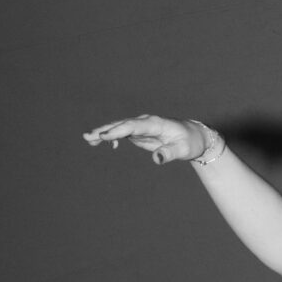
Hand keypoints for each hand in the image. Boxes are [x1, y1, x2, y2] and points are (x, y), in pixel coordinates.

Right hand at [83, 115, 202, 165]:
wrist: (193, 136)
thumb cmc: (189, 142)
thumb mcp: (183, 150)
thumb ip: (170, 154)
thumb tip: (157, 159)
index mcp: (155, 123)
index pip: (133, 126)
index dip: (118, 130)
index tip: (104, 136)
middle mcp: (145, 122)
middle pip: (122, 125)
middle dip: (105, 130)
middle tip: (88, 137)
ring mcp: (141, 126)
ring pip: (120, 127)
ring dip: (104, 132)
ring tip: (88, 139)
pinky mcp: (140, 132)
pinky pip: (123, 133)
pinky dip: (112, 136)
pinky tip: (104, 143)